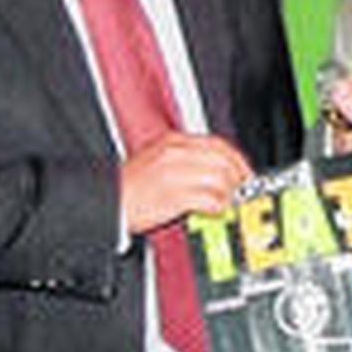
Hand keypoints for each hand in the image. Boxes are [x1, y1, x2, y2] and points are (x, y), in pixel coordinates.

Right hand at [118, 132, 252, 233]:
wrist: (107, 201)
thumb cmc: (130, 185)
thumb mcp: (156, 158)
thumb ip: (185, 158)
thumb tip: (213, 169)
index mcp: (173, 142)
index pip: (217, 144)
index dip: (236, 159)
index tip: (243, 171)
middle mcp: (177, 154)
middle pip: (223, 160)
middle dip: (239, 176)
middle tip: (242, 189)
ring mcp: (176, 174)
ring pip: (220, 179)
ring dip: (229, 193)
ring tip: (228, 202)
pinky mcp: (175, 196)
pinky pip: (210, 199)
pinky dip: (218, 206)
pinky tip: (215, 210)